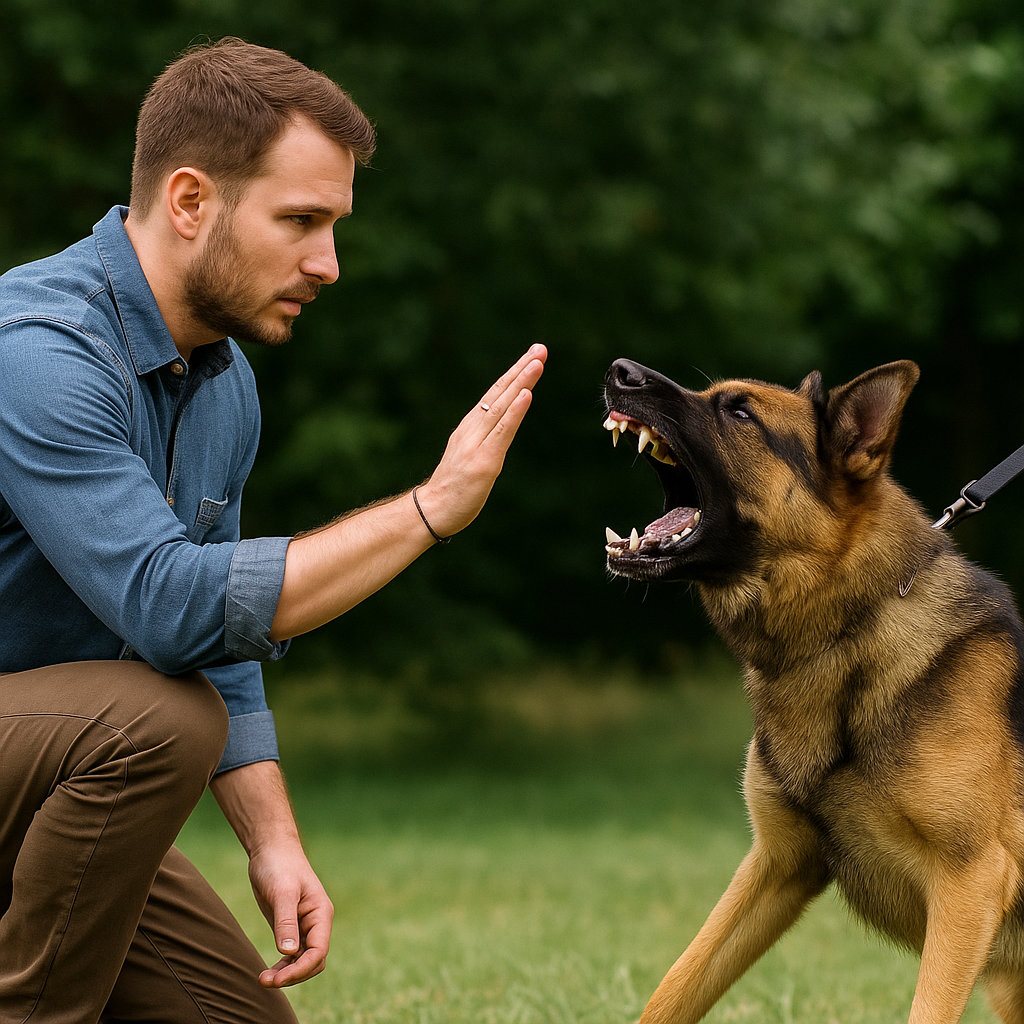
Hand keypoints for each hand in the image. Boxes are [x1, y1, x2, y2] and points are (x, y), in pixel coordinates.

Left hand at [248, 838, 333, 987]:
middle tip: (265, 981)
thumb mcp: (282, 892)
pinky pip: (292, 955)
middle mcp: (316, 922)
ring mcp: (304, 926)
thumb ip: (286, 922)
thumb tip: (288, 952)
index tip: (278, 979)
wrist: (271, 849)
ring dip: (286, 974)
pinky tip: (267, 972)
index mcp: (321, 913)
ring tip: (262, 980)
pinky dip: (282, 966)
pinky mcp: (290, 927)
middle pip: (314, 961)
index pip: (319, 951)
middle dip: (293, 975)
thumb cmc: (279, 865)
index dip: (301, 970)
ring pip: (302, 961)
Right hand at [416, 343, 546, 536]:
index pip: (496, 395)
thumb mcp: (472, 455)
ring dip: (521, 382)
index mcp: (471, 427)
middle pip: (500, 393)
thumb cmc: (454, 487)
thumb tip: (504, 424)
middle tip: (540, 348)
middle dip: (521, 369)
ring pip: (502, 406)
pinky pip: (502, 431)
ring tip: (537, 362)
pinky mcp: (484, 461)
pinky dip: (515, 411)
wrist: (432, 510)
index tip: (532, 356)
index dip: (514, 374)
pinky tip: (526, 395)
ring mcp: (477, 444)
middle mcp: (473, 429)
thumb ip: (486, 438)